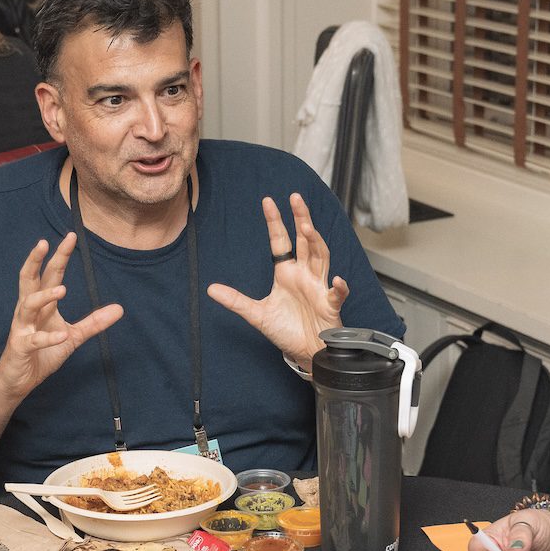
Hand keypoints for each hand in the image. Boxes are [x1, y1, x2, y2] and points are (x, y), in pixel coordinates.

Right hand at [0, 234, 124, 400]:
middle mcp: (28, 311)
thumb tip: (119, 309)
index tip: (70, 236)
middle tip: (45, 242)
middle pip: (29, 280)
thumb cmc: (41, 354)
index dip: (59, 256)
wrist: (17, 380)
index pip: (49, 275)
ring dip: (45, 296)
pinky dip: (48, 337)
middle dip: (36, 261)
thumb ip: (93, 323)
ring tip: (63, 289)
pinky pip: (34, 340)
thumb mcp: (72, 337)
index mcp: (41, 305)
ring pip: (28, 305)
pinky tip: (61, 335)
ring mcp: (22, 328)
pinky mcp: (21, 347)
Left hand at [206, 193, 349, 364]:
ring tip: (307, 228)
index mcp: (287, 273)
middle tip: (296, 198)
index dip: (275, 222)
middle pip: (304, 241)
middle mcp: (304, 275)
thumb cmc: (286, 330)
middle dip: (301, 219)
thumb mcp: (257, 315)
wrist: (305, 352)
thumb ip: (236, 301)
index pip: (281, 242)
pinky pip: (336, 294)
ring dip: (316, 242)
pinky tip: (337, 280)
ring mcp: (319, 288)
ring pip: (321, 258)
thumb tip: (210, 289)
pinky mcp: (330, 306)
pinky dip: (339, 288)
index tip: (268, 202)